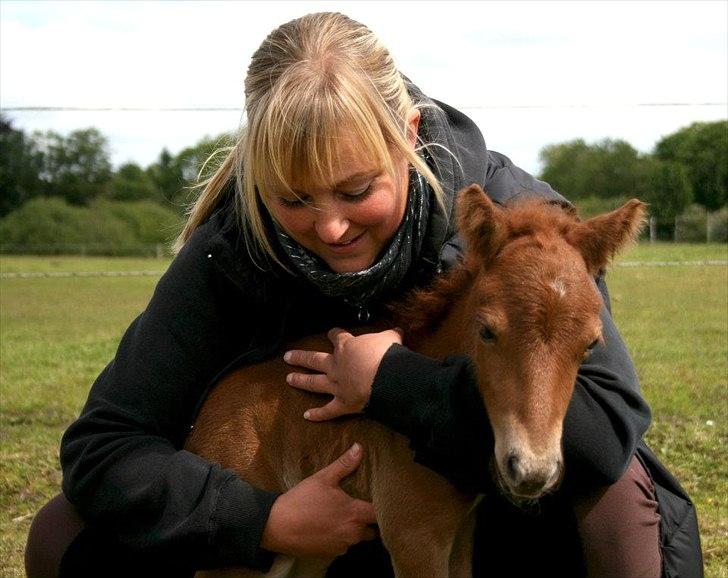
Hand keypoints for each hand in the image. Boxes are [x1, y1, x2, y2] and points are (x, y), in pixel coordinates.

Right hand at [260, 443, 377, 556]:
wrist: (277, 526)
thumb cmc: (301, 500)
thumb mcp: (323, 478)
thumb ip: (345, 464)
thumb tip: (359, 448)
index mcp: (355, 514)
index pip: (380, 514)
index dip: (381, 507)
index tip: (377, 499)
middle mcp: (353, 533)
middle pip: (372, 529)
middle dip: (367, 520)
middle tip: (357, 507)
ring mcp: (342, 546)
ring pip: (357, 538)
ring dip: (353, 529)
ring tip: (340, 516)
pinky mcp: (330, 554)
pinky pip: (343, 546)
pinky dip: (340, 538)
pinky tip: (328, 527)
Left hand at [284, 327, 402, 420]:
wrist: (386, 379)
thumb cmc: (387, 355)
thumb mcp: (390, 338)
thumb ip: (391, 335)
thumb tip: (398, 331)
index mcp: (347, 347)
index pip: (337, 337)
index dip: (333, 334)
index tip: (331, 333)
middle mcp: (337, 365)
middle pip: (314, 359)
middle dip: (300, 357)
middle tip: (287, 357)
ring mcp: (337, 385)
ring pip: (314, 382)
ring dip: (301, 380)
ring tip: (288, 379)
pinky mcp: (343, 403)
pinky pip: (328, 410)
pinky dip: (318, 414)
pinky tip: (306, 416)